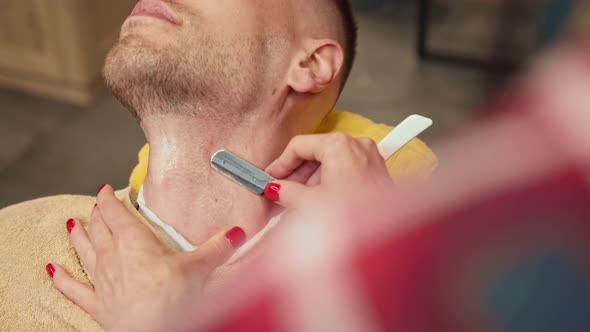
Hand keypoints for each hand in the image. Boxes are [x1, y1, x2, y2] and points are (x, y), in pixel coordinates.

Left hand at [47, 185, 245, 331]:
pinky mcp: (98, 305)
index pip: (116, 214)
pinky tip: (52, 270)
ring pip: (84, 252)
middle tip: (95, 204)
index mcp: (134, 243)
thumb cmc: (171, 300)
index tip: (105, 189)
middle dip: (97, 215)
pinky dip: (62, 279)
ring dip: (78, 237)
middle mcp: (112, 258)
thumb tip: (236, 232)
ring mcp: (101, 282)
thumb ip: (217, 248)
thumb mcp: (199, 268)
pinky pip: (74, 289)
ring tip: (71, 224)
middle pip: (99, 230)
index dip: (109, 200)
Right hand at [264, 133, 392, 207]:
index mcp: (339, 144)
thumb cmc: (355, 219)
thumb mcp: (310, 204)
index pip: (299, 145)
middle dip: (296, 176)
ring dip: (311, 183)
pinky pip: (345, 172)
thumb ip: (287, 192)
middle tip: (279, 193)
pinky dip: (328, 185)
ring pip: (330, 164)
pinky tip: (317, 205)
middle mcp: (357, 145)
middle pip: (316, 154)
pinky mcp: (376, 172)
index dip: (280, 164)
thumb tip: (275, 189)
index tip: (270, 178)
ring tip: (296, 204)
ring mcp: (369, 158)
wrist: (389, 239)